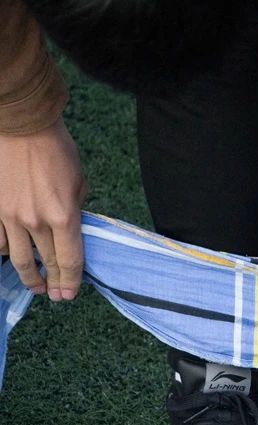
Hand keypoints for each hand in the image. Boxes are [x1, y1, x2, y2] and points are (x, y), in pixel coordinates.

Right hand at [0, 118, 85, 300]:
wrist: (22, 127)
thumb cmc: (57, 150)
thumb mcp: (79, 183)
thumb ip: (76, 211)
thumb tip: (73, 231)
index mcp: (64, 216)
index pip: (69, 260)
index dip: (71, 281)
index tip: (70, 294)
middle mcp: (36, 222)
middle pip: (46, 262)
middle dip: (53, 283)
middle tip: (56, 295)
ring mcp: (10, 217)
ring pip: (18, 258)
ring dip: (29, 276)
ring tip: (36, 285)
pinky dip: (5, 253)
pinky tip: (12, 259)